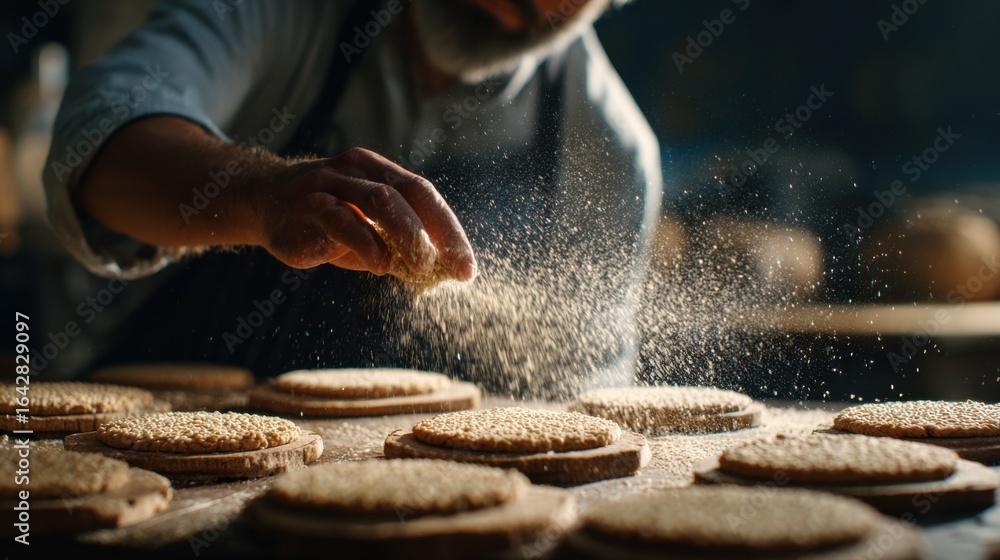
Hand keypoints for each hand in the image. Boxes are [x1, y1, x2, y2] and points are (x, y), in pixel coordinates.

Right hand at [246, 147, 476, 278]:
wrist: (264, 203)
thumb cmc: (326, 222)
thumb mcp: (367, 235)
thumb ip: (398, 250)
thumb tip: (438, 275)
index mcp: (380, 172)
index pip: (425, 195)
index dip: (450, 230)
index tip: (467, 267)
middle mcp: (359, 170)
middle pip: (411, 193)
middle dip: (440, 234)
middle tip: (457, 269)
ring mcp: (331, 183)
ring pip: (380, 200)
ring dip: (407, 236)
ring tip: (420, 267)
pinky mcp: (307, 205)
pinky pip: (342, 219)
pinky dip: (366, 244)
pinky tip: (379, 265)